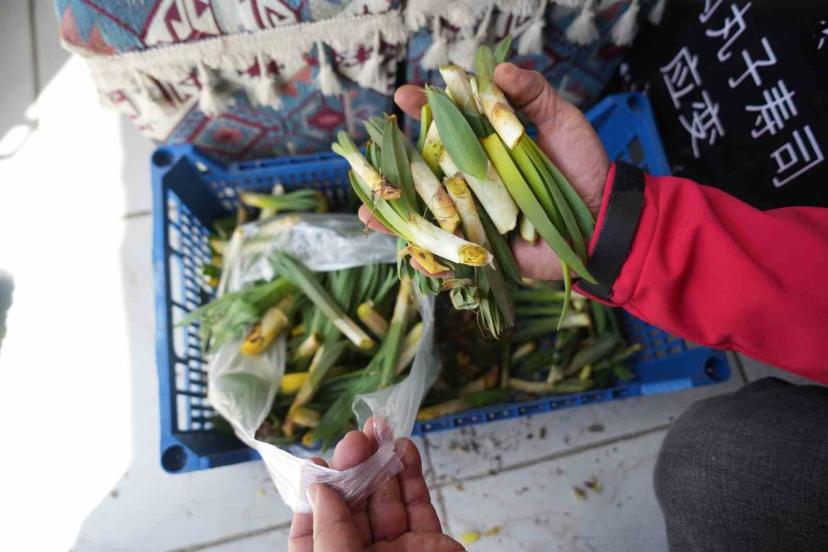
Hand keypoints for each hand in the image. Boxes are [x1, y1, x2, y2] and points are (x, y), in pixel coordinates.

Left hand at [288, 421, 461, 551]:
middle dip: (353, 468)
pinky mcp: (431, 546)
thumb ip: (329, 534)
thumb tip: (319, 489)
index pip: (314, 528)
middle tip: (358, 437)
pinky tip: (402, 449)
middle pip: (351, 506)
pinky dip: (410, 475)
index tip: (320, 465)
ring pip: (386, 500)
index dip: (316, 493)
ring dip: (382, 463)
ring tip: (380, 430)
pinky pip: (417, 506)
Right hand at [366, 62, 609, 280]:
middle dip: (395, 162)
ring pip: (427, 209)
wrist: (603, 220)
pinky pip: (448, 249)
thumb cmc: (583, 168)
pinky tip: (406, 249)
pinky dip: (426, 252)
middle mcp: (473, 176)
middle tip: (373, 154)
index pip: (448, 123)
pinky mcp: (482, 245)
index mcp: (487, 143)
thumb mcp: (563, 122)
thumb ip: (534, 93)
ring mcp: (474, 211)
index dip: (425, 109)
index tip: (406, 96)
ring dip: (396, 211)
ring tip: (368, 208)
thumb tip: (499, 69)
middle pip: (426, 167)